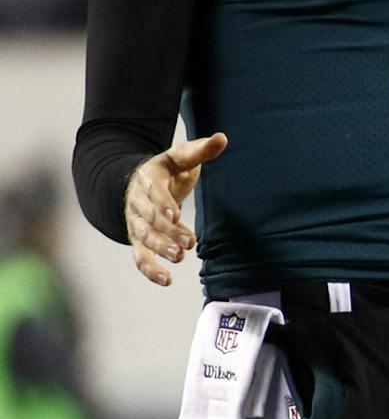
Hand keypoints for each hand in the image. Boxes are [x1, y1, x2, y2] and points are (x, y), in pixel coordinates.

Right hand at [125, 132, 226, 284]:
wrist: (138, 181)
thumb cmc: (168, 169)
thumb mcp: (182, 156)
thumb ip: (201, 150)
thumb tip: (222, 138)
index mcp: (148, 179)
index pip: (154, 193)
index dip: (162, 203)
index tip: (175, 214)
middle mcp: (138, 202)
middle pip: (150, 219)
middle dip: (167, 231)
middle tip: (188, 243)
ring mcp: (136, 222)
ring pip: (144, 238)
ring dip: (160, 249)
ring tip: (180, 257)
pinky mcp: (138, 238)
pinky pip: (140, 256)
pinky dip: (150, 269)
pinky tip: (166, 280)